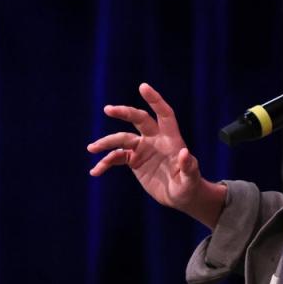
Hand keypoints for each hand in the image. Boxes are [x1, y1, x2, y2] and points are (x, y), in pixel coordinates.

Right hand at [87, 83, 224, 227]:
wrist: (180, 197)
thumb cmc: (190, 186)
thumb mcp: (191, 179)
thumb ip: (189, 166)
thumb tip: (184, 153)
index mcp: (171, 139)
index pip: (164, 114)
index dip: (155, 100)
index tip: (143, 87)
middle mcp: (156, 140)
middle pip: (139, 119)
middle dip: (124, 112)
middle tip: (108, 109)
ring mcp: (143, 149)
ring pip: (122, 139)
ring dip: (107, 143)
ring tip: (91, 148)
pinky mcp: (134, 160)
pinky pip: (116, 157)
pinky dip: (105, 163)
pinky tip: (95, 171)